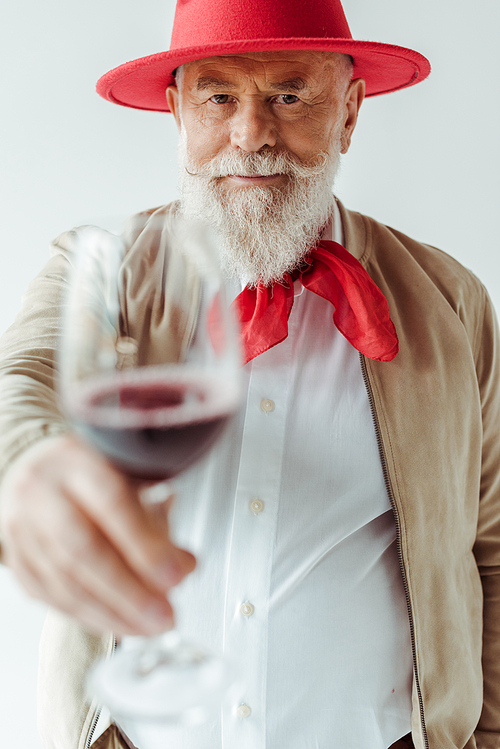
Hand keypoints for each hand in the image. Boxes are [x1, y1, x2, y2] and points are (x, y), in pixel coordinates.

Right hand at [0, 434, 195, 635]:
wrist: (38, 468)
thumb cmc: (91, 470)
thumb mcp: (126, 471)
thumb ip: (156, 516)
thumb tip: (183, 566)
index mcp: (75, 461)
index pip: (112, 504)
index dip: (145, 545)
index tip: (176, 574)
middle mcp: (41, 492)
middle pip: (83, 551)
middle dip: (129, 592)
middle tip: (164, 615)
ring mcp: (22, 527)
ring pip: (65, 582)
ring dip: (113, 614)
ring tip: (149, 627)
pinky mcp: (16, 559)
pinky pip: (52, 598)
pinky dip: (90, 617)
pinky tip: (120, 623)